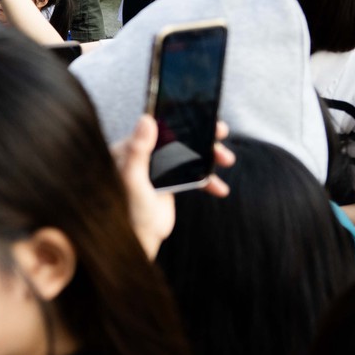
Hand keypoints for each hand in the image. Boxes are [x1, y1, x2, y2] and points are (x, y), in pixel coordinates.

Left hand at [115, 114, 231, 259]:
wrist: (136, 241)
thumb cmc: (127, 211)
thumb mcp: (133, 180)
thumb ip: (138, 151)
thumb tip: (147, 119)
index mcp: (128, 149)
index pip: (156, 125)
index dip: (179, 117)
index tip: (200, 113)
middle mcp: (141, 155)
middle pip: (176, 137)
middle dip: (200, 136)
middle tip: (221, 132)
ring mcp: (155, 169)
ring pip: (187, 154)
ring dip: (208, 157)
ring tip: (227, 160)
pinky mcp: (167, 183)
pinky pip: (191, 175)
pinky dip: (207, 181)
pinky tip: (220, 189)